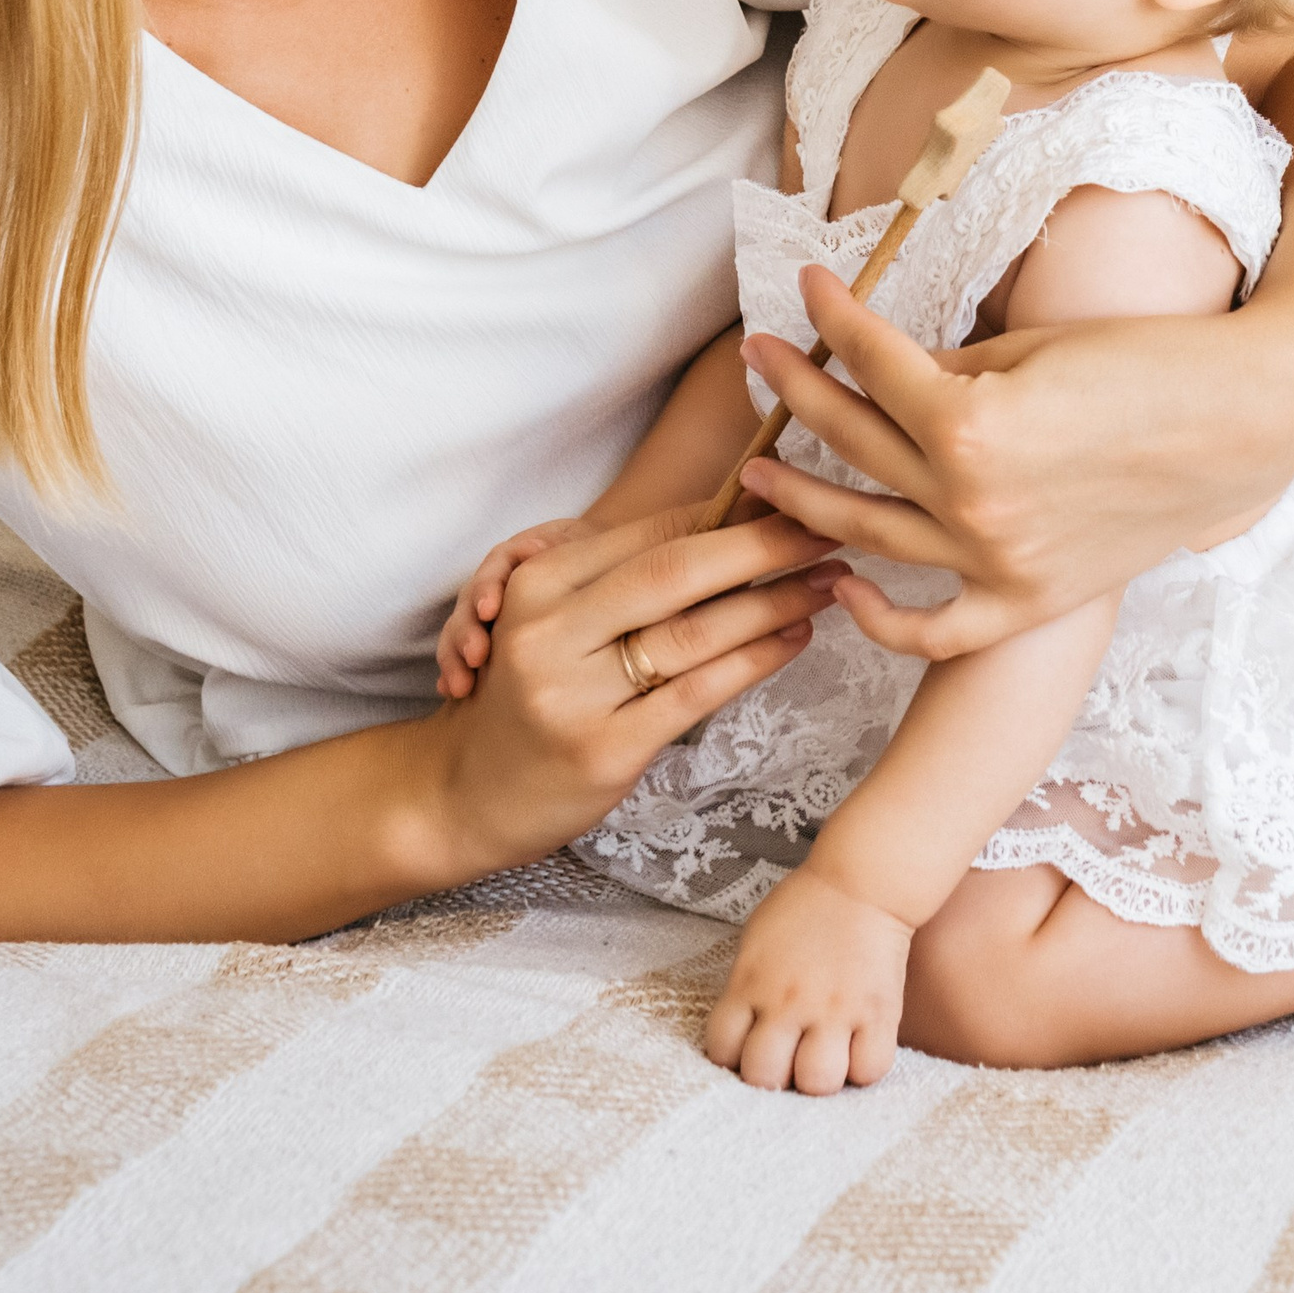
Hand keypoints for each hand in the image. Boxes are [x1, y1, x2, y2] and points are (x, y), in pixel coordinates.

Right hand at [420, 506, 849, 877]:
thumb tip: (731, 525)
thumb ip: (619, 578)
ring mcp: (575, 693)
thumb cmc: (525, 695)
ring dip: (774, 602)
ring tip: (828, 583)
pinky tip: (794, 639)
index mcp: (538, 583)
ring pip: (694, 632)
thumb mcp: (550, 620)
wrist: (465, 791)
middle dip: (763, 545)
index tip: (790, 501)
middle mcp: (551, 630)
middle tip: (827, 528)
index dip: (728, 513)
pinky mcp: (604, 749)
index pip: (650, 533)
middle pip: (676, 570)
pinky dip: (754, 659)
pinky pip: (695, 693)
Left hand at [705, 861, 912, 1093]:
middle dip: (772, 1079)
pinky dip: (863, 1069)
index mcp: (750, 981)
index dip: (732, 1058)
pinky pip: (869, 1070)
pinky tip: (858, 1050)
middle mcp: (788, 1001)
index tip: (747, 1052)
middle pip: (764, 1076)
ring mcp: (835, 1010)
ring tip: (823, 1059)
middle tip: (786, 1063)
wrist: (862, 883)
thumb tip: (742, 1036)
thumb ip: (746, 988)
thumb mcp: (757, 942)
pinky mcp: (878, 1014)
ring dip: (818, 1079)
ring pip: (817, 1082)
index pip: (722, 1048)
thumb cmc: (804, 908)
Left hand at [718, 274, 1134, 661]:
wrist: (1242, 424)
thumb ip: (945, 370)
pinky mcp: (1028, 601)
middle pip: (853, 441)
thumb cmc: (1146, 365)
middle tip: (759, 358)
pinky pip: (935, 629)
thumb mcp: (1030, 351)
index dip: (831, 316)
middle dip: (795, 390)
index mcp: (969, 422)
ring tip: (757, 471)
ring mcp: (996, 561)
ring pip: (867, 533)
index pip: (870, 361)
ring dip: (803, 500)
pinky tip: (842, 588)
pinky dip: (882, 619)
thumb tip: (883, 372)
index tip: (804, 286)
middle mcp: (970, 500)